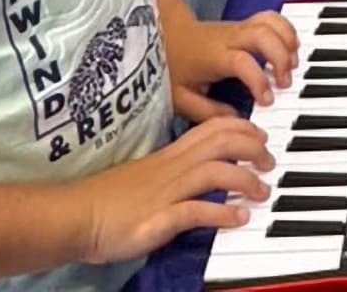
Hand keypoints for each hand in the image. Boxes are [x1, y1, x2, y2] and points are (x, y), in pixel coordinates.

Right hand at [78, 116, 273, 264]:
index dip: (244, 127)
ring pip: (214, 172)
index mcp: (171, 153)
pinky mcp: (158, 219)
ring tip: (262, 192)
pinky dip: (221, 214)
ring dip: (245, 180)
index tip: (262, 136)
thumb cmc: (111, 197)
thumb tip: (207, 165)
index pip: (214, 127)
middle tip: (269, 162)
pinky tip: (239, 218)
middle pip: (222, 142)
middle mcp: (173, 167)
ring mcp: (166, 192)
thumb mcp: (150, 172)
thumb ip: (178, 165)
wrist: (76, 215)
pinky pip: (195, 211)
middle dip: (253, 148)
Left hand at [165, 12, 298, 122]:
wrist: (168, 35)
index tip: (267, 101)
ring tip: (293, 65)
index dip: (258, 80)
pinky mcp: (246, 23)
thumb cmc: (176, 68)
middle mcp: (229, 37)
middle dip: (281, 57)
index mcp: (213, 57)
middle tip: (285, 83)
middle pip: (262, 34)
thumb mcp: (182, 98)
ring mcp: (239, 27)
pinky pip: (271, 18)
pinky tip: (291, 49)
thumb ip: (209, 112)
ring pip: (270, 21)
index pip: (241, 61)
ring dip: (288, 40)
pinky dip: (287, 30)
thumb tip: (238, 119)